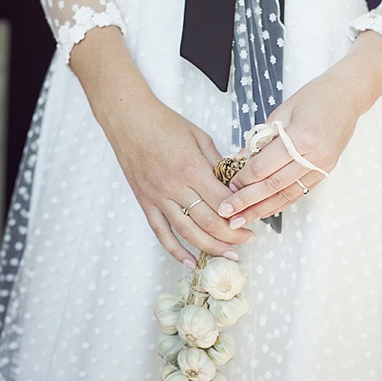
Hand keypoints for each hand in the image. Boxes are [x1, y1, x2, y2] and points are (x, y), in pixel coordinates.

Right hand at [105, 96, 253, 266]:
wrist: (128, 119)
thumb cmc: (163, 124)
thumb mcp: (200, 137)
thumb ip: (218, 163)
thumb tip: (236, 184)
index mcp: (191, 168)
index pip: (223, 202)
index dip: (241, 214)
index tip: (253, 217)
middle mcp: (174, 187)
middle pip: (209, 222)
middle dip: (232, 235)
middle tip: (248, 238)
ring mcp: (158, 198)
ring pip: (188, 232)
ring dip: (211, 247)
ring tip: (229, 254)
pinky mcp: (146, 203)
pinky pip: (161, 233)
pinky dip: (175, 250)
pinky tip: (190, 261)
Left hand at [217, 31, 381, 226]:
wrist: (347, 96)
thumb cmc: (313, 97)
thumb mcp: (281, 112)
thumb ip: (260, 139)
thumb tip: (238, 160)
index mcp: (301, 136)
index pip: (264, 167)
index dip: (242, 180)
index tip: (226, 187)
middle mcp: (314, 156)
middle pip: (273, 186)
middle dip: (247, 202)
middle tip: (226, 213)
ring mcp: (322, 166)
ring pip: (286, 195)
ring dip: (261, 209)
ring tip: (241, 220)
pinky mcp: (326, 172)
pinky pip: (298, 192)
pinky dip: (279, 203)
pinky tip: (263, 211)